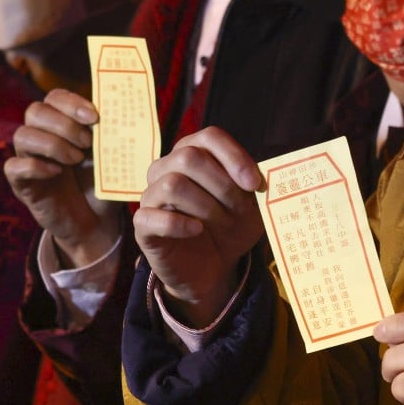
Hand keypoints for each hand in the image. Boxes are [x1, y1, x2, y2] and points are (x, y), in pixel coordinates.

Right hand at [5, 88, 121, 267]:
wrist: (97, 220)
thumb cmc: (107, 182)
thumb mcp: (118, 156)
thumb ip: (122, 135)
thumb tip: (139, 115)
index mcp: (64, 123)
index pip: (55, 97)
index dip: (71, 102)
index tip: (95, 117)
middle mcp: (42, 136)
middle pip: (35, 111)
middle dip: (64, 124)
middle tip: (88, 142)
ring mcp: (29, 158)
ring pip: (22, 135)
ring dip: (52, 144)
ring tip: (76, 159)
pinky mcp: (22, 183)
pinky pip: (13, 166)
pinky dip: (35, 166)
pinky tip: (56, 173)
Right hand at [133, 126, 264, 328]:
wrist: (213, 267)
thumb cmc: (231, 228)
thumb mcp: (251, 206)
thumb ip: (254, 186)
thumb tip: (260, 175)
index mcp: (193, 153)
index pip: (209, 137)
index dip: (233, 157)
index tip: (255, 184)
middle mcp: (166, 169)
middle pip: (188, 157)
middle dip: (222, 185)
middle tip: (239, 210)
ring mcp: (151, 196)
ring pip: (172, 184)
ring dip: (205, 206)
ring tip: (222, 224)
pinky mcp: (143, 226)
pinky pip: (151, 216)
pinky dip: (178, 224)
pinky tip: (197, 231)